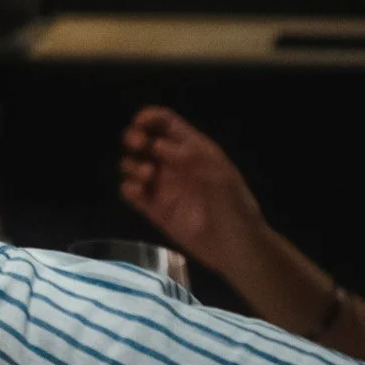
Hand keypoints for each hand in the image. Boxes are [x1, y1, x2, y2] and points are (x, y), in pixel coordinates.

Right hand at [119, 106, 263, 273]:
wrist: (234, 246)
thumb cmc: (234, 206)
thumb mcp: (218, 174)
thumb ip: (187, 155)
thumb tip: (155, 144)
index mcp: (193, 149)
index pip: (166, 123)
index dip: (150, 117)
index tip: (139, 122)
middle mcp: (173, 164)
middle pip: (144, 141)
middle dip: (134, 138)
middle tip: (138, 146)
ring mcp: (162, 186)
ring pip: (133, 165)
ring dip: (132, 164)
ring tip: (147, 176)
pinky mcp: (153, 209)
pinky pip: (131, 192)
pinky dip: (129, 188)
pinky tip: (138, 192)